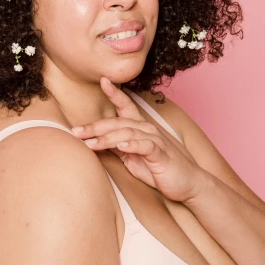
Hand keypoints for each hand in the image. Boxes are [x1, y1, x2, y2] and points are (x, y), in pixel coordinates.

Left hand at [70, 77, 203, 202]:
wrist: (189, 184)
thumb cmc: (160, 170)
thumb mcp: (133, 158)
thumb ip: (117, 147)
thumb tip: (95, 142)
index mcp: (140, 128)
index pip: (126, 106)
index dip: (114, 93)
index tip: (102, 80)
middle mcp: (148, 129)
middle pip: (118, 122)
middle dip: (95, 126)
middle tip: (75, 131)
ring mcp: (156, 140)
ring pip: (128, 132)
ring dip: (107, 137)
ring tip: (90, 143)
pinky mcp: (162, 154)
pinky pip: (146, 146)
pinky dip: (133, 144)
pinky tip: (121, 146)